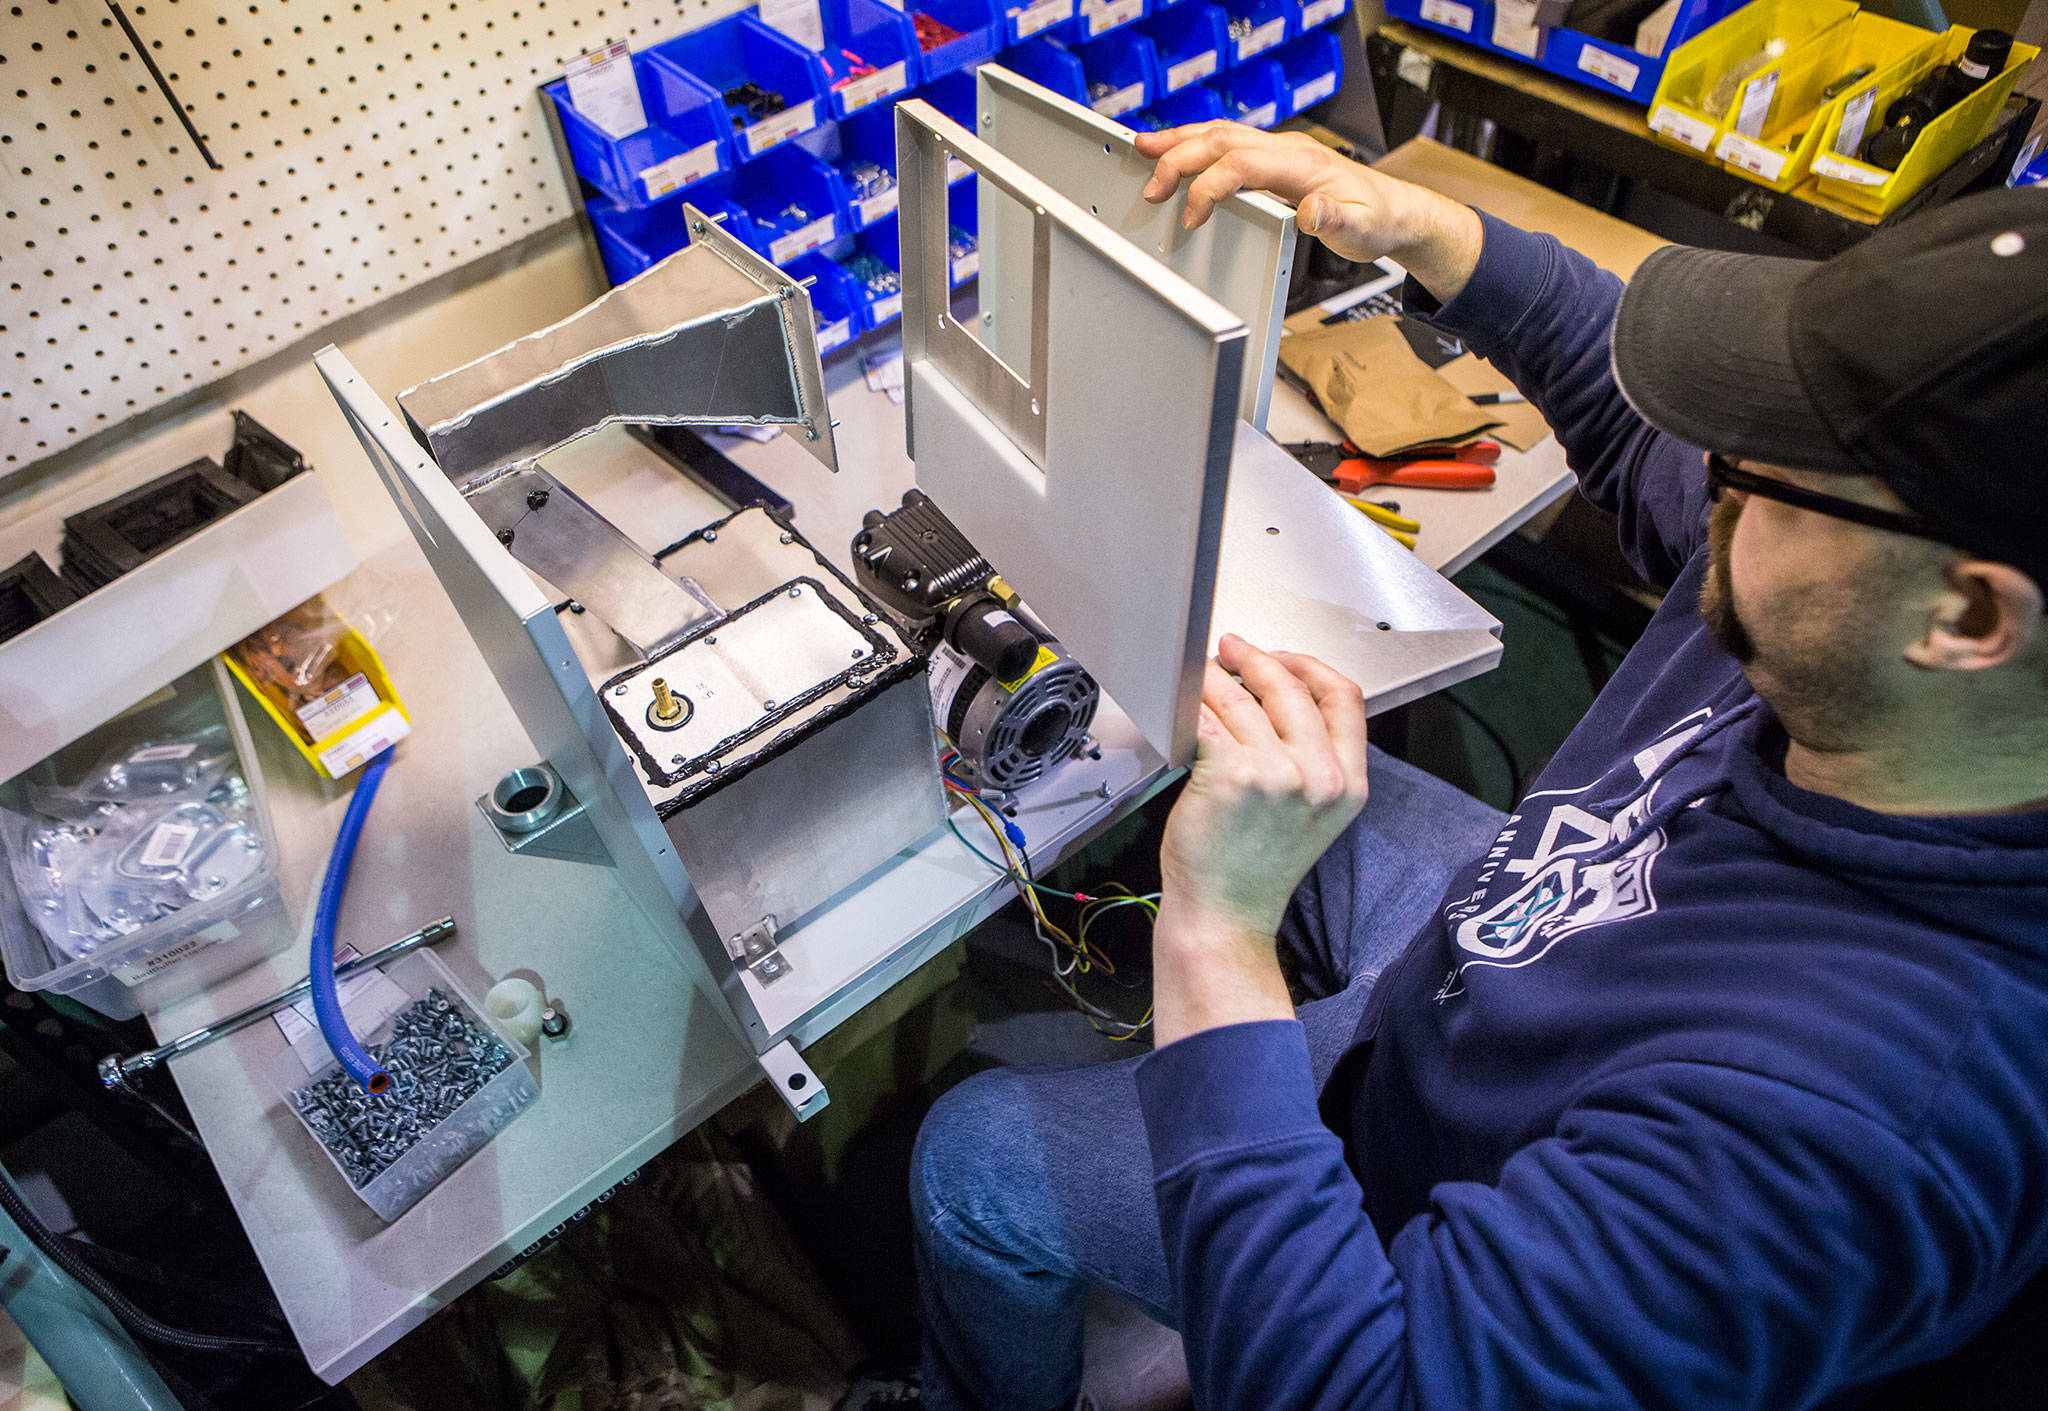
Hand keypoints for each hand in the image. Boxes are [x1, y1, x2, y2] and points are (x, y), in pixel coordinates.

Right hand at [1132, 122, 1485, 303]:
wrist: (1394, 211)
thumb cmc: (1376, 221)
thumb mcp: (1360, 231)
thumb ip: (1334, 221)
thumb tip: (1310, 211)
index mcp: (1303, 165)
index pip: (1242, 165)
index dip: (1209, 188)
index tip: (1189, 218)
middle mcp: (1288, 149)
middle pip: (1222, 139)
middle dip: (1179, 157)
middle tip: (1150, 184)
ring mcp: (1279, 149)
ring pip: (1221, 132)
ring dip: (1180, 139)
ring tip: (1143, 147)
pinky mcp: (1274, 157)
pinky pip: (1228, 141)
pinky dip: (1196, 142)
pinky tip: (1177, 150)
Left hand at [1152, 636, 1370, 1043]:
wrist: (1226, 914)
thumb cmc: (1255, 868)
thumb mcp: (1310, 812)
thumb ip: (1312, 758)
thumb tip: (1275, 694)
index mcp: (1347, 784)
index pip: (1345, 698)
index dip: (1310, 666)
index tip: (1282, 658)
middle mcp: (1319, 777)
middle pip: (1293, 688)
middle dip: (1256, 660)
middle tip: (1230, 651)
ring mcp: (1277, 775)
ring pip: (1243, 699)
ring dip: (1216, 678)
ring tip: (1200, 677)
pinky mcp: (1231, 775)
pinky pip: (1207, 719)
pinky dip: (1191, 704)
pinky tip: (1182, 704)